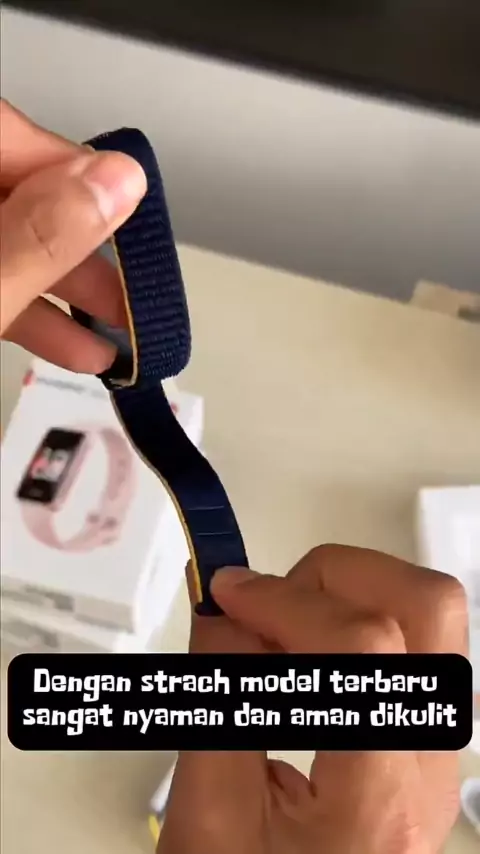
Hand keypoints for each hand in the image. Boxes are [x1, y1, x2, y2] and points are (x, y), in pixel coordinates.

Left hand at [0, 100, 146, 371]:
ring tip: (122, 333)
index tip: (130, 211)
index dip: (76, 170)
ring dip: (68, 289)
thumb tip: (118, 180)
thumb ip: (41, 236)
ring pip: (9, 242)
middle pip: (18, 191)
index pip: (9, 133)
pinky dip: (32, 310)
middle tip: (135, 284)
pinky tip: (80, 349)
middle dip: (84, 245)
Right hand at [159, 546, 467, 853]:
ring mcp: (436, 747)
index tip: (227, 594)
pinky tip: (303, 646)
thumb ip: (216, 706)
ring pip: (430, 615)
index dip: (286, 601)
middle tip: (266, 607)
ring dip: (351, 592)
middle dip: (336, 578)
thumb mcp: (208, 821)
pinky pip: (412, 643)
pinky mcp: (423, 736)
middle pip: (428, 607)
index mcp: (380, 797)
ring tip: (283, 624)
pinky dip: (355, 616)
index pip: (365, 650)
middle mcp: (430, 764)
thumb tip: (221, 613)